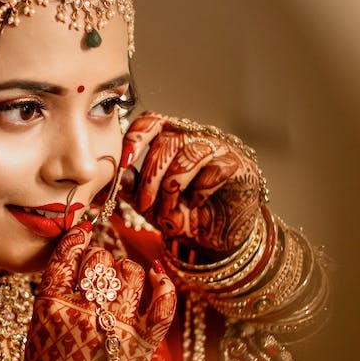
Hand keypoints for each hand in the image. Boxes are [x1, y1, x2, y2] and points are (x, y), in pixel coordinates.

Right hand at [24, 223, 176, 360]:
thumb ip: (53, 296)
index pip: (67, 257)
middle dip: (100, 259)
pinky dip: (163, 287)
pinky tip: (157, 275)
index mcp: (51, 307)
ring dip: (127, 268)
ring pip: (130, 275)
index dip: (76, 240)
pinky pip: (161, 306)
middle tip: (100, 267)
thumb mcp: (36, 330)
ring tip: (122, 275)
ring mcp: (114, 329)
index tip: (82, 233)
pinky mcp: (140, 346)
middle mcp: (83, 313)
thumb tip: (76, 264)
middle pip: (99, 262)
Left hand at [120, 113, 264, 257]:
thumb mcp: (152, 205)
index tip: (124, 162)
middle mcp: (197, 137)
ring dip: (171, 189)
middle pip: (168, 141)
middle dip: (151, 177)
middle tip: (145, 204)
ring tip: (168, 213)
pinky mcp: (239, 165)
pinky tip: (196, 207)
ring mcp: (220, 148)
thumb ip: (135, 189)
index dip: (136, 136)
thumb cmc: (185, 216)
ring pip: (188, 156)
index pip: (152, 121)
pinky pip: (213, 171)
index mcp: (173, 139)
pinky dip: (198, 194)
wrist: (219, 239)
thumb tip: (120, 174)